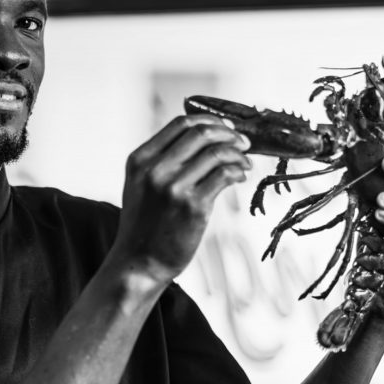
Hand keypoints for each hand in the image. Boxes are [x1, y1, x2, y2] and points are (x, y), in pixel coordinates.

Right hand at [116, 114, 251, 282]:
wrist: (139, 262)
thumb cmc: (143, 225)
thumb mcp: (140, 185)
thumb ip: (160, 161)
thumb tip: (199, 139)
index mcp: (140, 160)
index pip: (180, 124)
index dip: (208, 120)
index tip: (224, 127)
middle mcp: (155, 169)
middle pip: (201, 133)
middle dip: (228, 133)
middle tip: (242, 142)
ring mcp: (174, 187)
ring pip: (217, 152)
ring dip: (238, 153)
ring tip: (245, 161)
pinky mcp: (193, 206)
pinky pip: (224, 175)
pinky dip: (238, 170)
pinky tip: (240, 175)